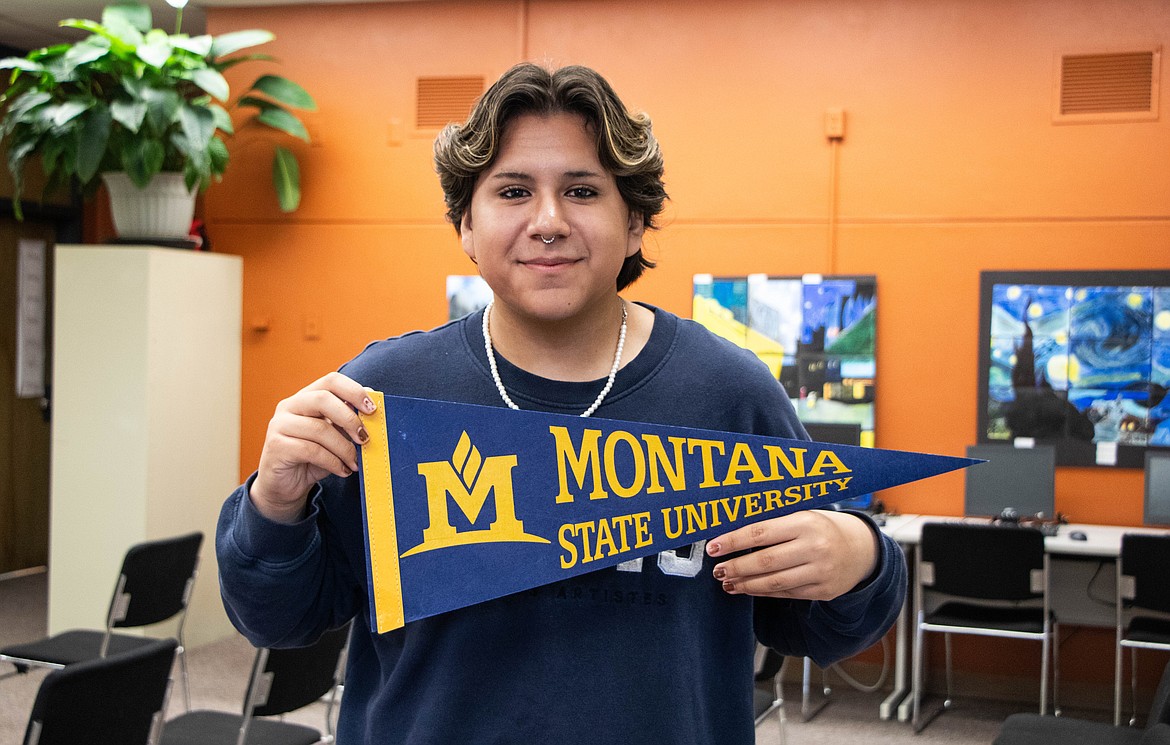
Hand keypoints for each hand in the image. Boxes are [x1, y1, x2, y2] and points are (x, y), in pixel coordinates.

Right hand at [250, 372, 376, 522]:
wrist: (285, 486)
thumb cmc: (313, 458)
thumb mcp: (335, 437)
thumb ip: (348, 421)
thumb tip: (372, 405)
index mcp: (306, 397)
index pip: (331, 381)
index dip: (354, 391)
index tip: (373, 409)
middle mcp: (290, 406)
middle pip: (323, 399)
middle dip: (350, 419)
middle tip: (365, 438)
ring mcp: (280, 424)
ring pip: (319, 429)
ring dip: (344, 448)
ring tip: (355, 462)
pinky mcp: (277, 446)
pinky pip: (311, 450)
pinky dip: (333, 462)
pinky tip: (343, 470)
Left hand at [707, 510, 878, 600]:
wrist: (862, 550)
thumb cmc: (823, 528)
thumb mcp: (802, 516)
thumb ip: (773, 524)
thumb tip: (732, 534)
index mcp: (805, 522)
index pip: (760, 532)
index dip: (733, 541)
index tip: (714, 547)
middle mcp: (814, 547)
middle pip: (765, 561)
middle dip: (736, 567)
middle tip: (718, 570)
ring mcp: (820, 571)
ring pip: (774, 582)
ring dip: (746, 584)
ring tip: (728, 582)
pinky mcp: (823, 591)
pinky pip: (787, 593)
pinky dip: (764, 592)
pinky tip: (749, 588)